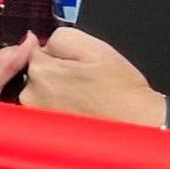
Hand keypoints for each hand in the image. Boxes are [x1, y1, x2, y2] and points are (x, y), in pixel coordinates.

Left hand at [23, 26, 165, 126]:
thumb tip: (37, 41)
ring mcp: (37, 114)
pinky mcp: (45, 130)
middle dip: (57, 73)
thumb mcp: (96, 48)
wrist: (138, 126)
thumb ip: (61, 38)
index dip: (61, 55)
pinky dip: (60, 108)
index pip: (37, 50)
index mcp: (41, 69)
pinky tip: (81, 111)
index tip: (79, 65)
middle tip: (86, 83)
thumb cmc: (122, 91)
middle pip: (37, 71)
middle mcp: (31, 94)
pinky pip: (47, 109)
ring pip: (41, 91)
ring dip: (58, 91)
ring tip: (86, 99)